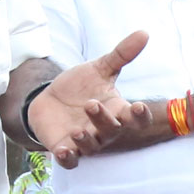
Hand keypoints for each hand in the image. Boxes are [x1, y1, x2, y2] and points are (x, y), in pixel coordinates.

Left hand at [29, 34, 152, 165]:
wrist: (49, 101)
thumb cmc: (79, 87)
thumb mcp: (99, 69)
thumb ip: (121, 55)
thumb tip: (144, 33)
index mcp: (117, 111)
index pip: (136, 119)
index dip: (140, 117)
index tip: (140, 106)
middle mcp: (104, 130)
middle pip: (112, 131)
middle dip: (104, 120)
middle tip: (91, 104)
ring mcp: (86, 141)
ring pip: (92, 147)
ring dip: (86, 141)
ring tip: (78, 130)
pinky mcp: (66, 149)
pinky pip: (71, 161)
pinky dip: (67, 158)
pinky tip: (62, 150)